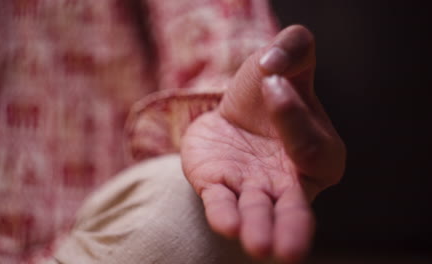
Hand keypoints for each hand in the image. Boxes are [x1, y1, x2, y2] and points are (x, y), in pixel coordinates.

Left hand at [181, 25, 345, 262]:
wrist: (234, 106)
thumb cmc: (269, 88)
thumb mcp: (287, 58)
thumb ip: (294, 49)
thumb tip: (273, 68)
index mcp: (319, 151)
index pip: (309, 145)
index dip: (291, 115)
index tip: (273, 82)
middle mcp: (290, 180)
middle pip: (295, 208)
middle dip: (292, 228)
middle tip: (291, 250)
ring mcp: (253, 187)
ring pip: (258, 213)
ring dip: (256, 228)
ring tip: (256, 245)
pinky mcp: (218, 186)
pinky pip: (222, 203)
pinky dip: (224, 213)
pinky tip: (226, 224)